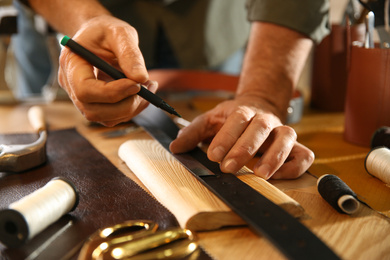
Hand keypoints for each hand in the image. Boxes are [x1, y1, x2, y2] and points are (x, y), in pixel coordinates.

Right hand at [58, 15, 154, 125]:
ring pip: (105, 118)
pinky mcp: (95, 104)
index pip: (85, 90)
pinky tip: (142, 93)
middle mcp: (71, 85)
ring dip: (131, 108)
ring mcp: (81, 98)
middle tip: (148, 88)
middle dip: (125, 105)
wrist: (99, 35)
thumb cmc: (105, 31)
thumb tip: (141, 78)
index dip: (112, 93)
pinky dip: (130, 109)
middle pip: (93, 110)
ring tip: (148, 87)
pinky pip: (112, 117)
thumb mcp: (120, 33)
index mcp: (71, 64)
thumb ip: (130, 53)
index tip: (137, 84)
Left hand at [170, 96, 313, 179]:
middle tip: (228, 168)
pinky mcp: (295, 146)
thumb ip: (193, 132)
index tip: (212, 155)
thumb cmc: (232, 118)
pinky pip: (304, 155)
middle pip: (261, 128)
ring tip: (259, 175)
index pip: (237, 119)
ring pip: (287, 138)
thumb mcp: (210, 120)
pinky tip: (278, 177)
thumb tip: (175, 147)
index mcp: (244, 111)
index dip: (226, 137)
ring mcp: (283, 132)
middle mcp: (266, 120)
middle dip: (245, 148)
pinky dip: (294, 166)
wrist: (259, 106)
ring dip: (275, 156)